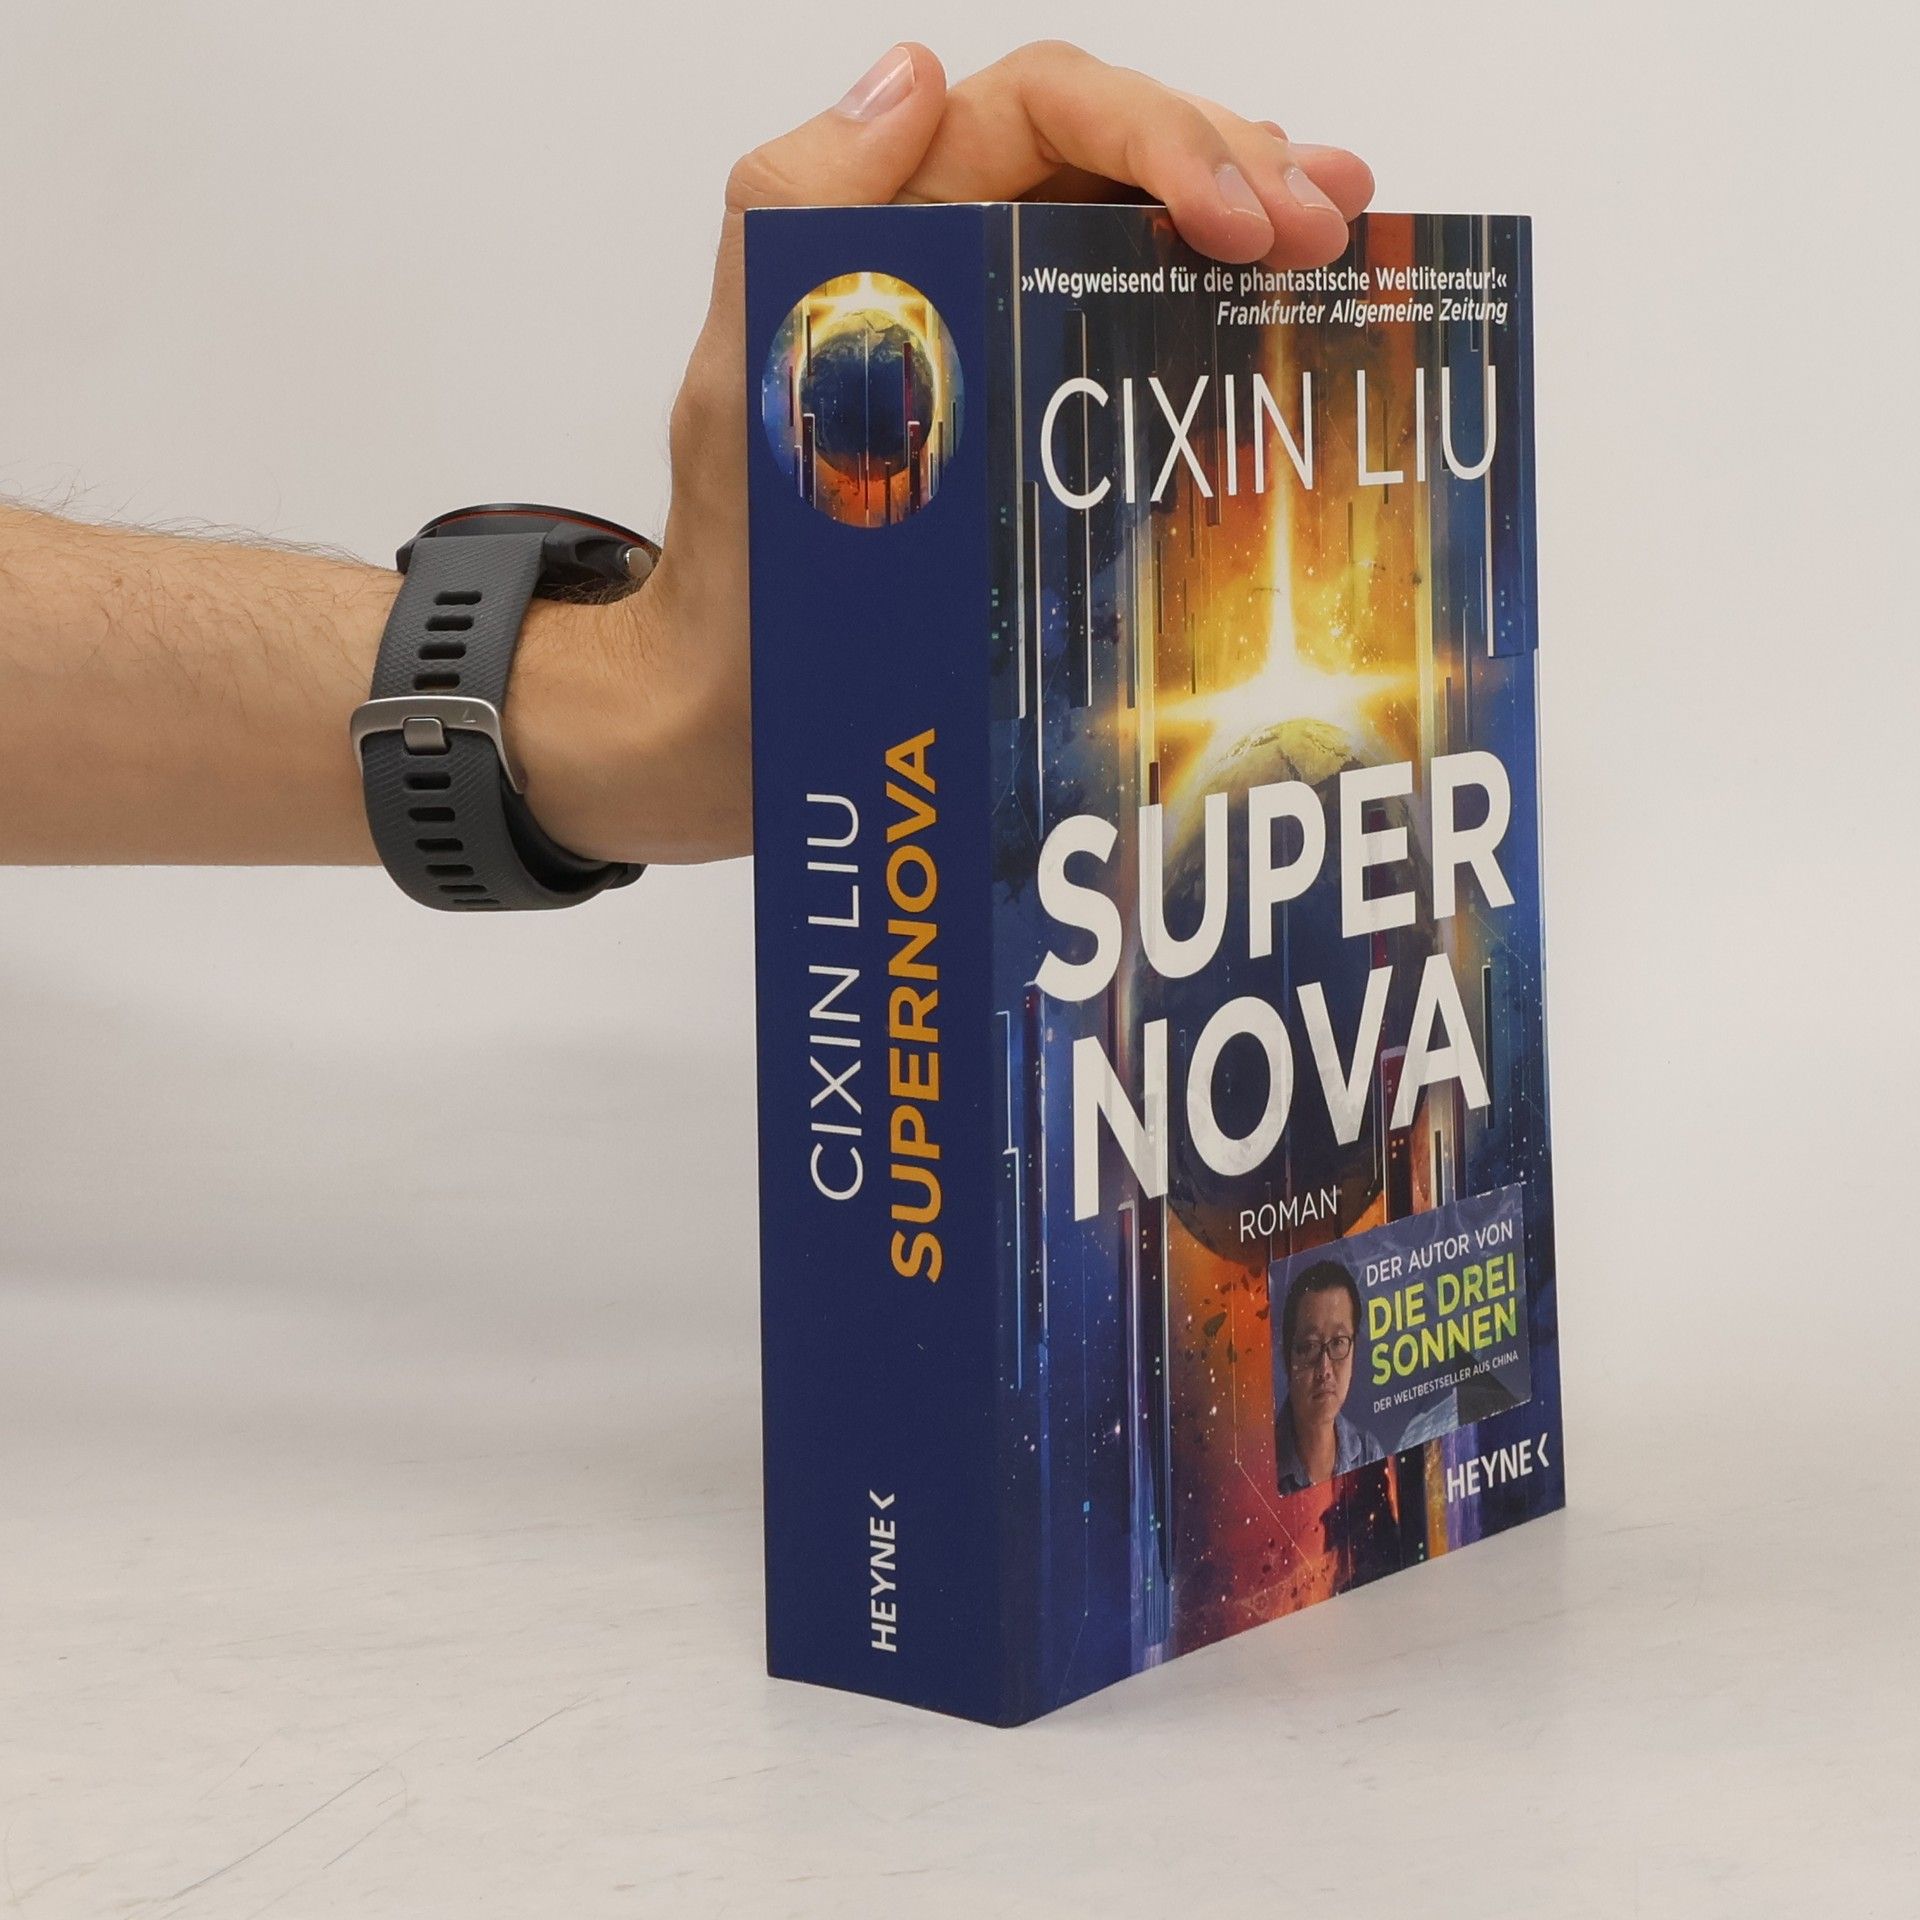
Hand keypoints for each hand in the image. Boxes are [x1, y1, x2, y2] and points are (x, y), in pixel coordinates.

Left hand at [529, 41, 1372, 865]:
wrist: (740, 717)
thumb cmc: (736, 575)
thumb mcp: (743, 390)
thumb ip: (794, 222)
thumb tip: (913, 77)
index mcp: (890, 233)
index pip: (1044, 112)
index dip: (1161, 135)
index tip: (1243, 217)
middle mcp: (954, 268)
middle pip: (1117, 159)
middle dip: (1236, 169)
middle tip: (1329, 229)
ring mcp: (1004, 346)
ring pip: (1143, 237)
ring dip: (1251, 220)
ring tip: (1346, 238)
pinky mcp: (1036, 428)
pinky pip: (1136, 339)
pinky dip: (1219, 317)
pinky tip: (1288, 321)